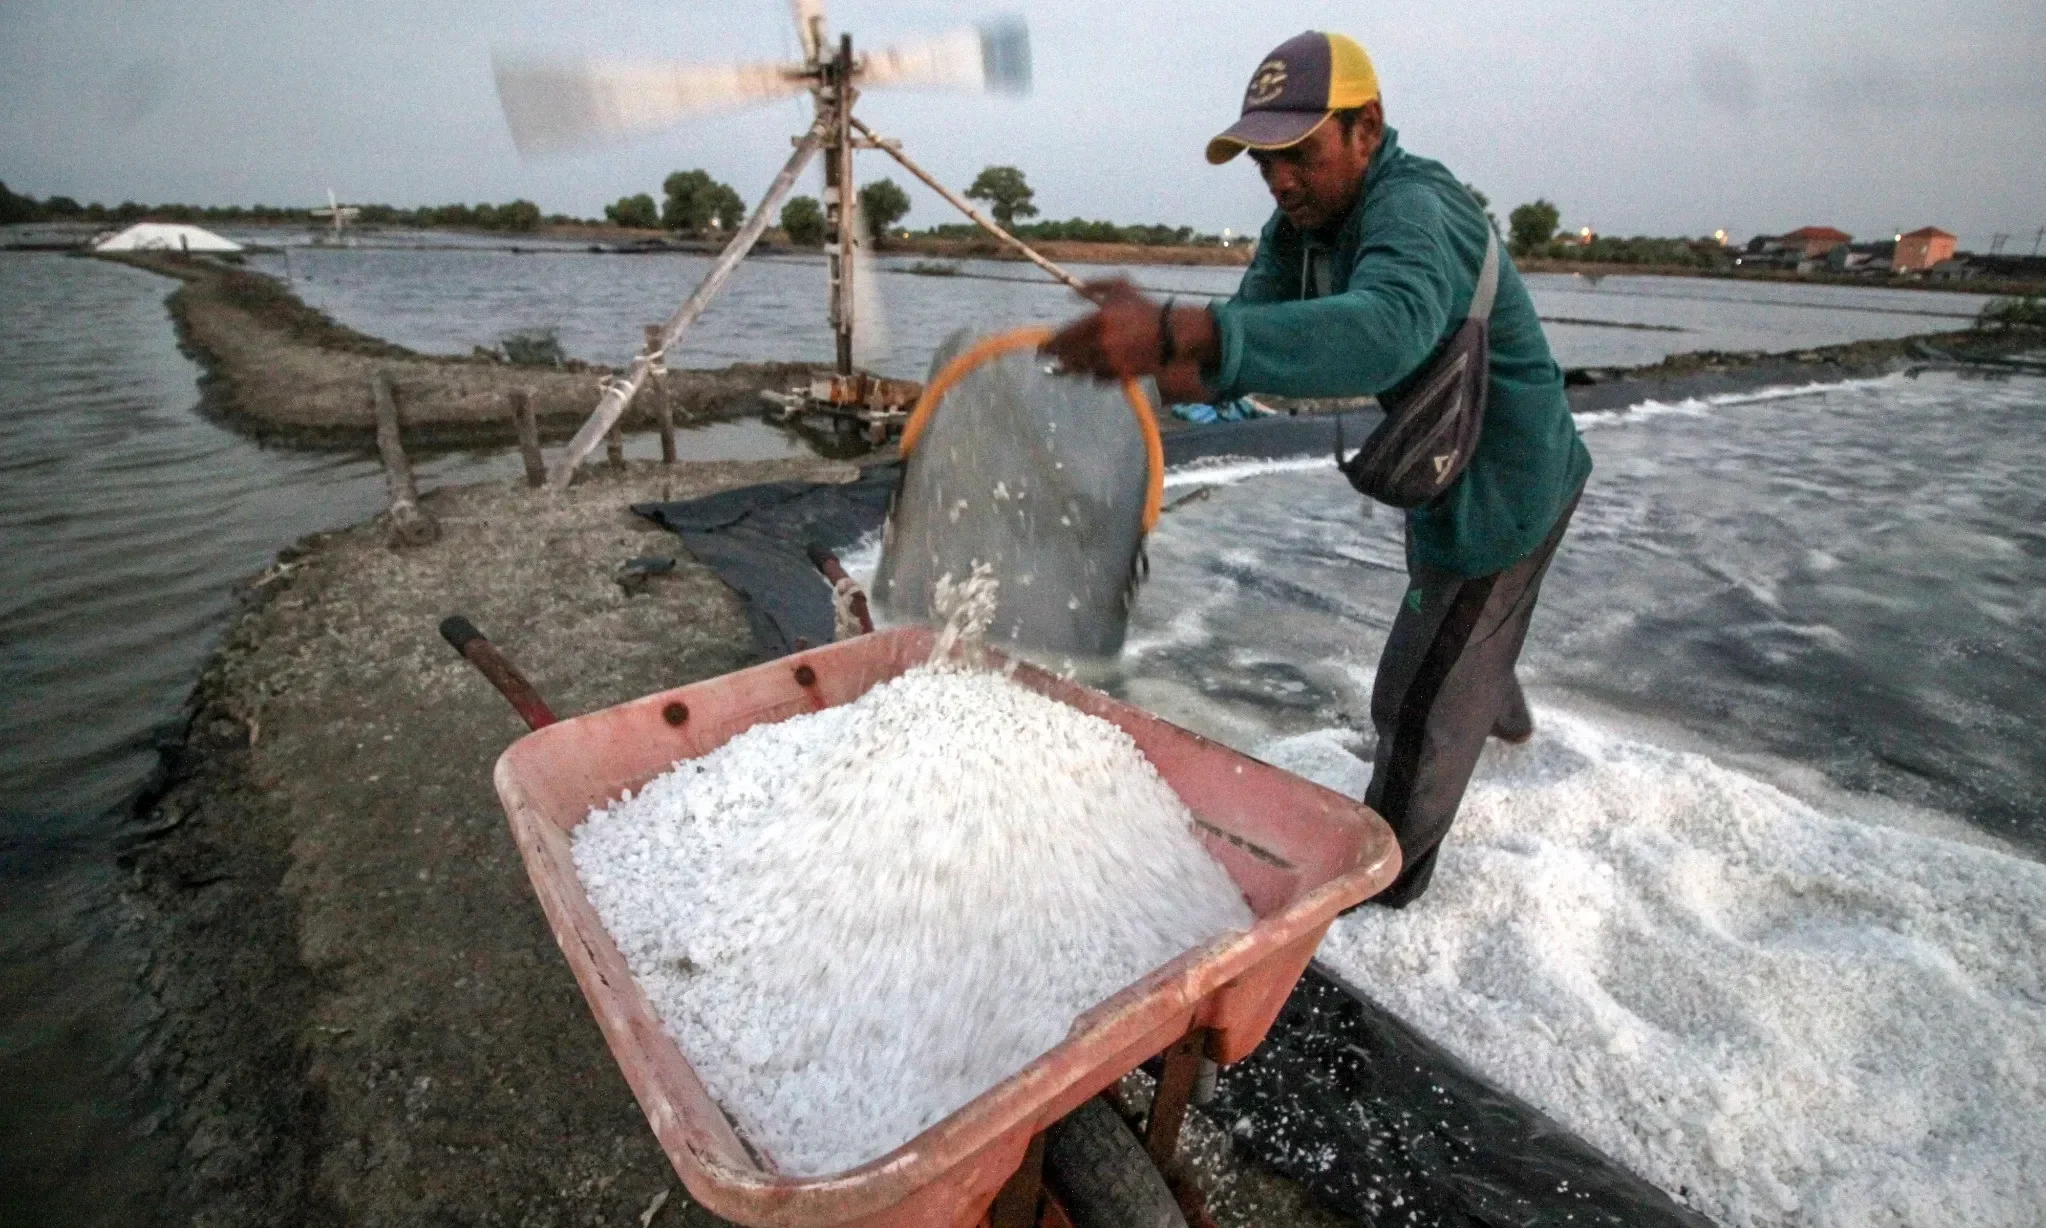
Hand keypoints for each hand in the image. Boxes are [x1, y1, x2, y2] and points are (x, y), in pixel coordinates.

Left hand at [1041, 279, 1165, 380]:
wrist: (1171, 334)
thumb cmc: (1145, 308)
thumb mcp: (1121, 286)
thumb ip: (1095, 285)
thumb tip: (1071, 292)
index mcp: (1098, 320)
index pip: (1064, 336)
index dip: (1049, 344)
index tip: (1041, 347)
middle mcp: (1102, 342)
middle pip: (1067, 356)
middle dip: (1055, 359)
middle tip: (1047, 360)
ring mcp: (1111, 360)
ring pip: (1080, 370)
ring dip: (1071, 369)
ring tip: (1066, 366)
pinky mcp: (1120, 375)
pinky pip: (1097, 379)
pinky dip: (1093, 375)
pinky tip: (1094, 368)